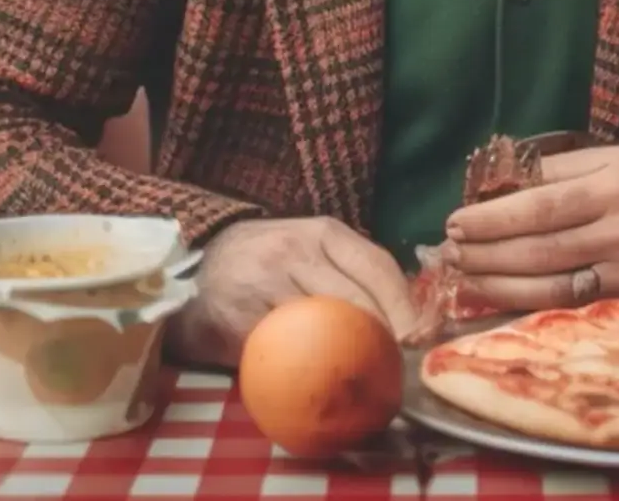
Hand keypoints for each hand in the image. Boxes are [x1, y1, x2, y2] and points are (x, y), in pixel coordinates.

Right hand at [168, 217, 418, 367]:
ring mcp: (263, 284)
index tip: (421, 339)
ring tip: (366, 383)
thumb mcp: (312, 251)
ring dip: (348, 361)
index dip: (406, 307)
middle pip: (356, 301)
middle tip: (398, 370)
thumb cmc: (270, 263)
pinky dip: (303, 373)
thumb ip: (351, 274)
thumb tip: (409, 320)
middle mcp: (294, 251)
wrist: (197, 270)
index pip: (378, 266)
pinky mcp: (237, 320)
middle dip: (384, 340)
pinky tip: (316, 386)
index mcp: (323, 232)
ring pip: (321, 329)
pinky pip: (281, 353)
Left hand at [443, 146, 618, 310]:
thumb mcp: (615, 159)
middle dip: (484, 252)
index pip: (541, 202)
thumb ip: (559, 170)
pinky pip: (567, 306)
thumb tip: (498, 184)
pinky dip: (526, 302)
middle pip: (538, 247)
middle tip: (448, 250)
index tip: (455, 220)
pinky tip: (498, 295)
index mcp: (616, 183)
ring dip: (496, 281)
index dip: (493, 217)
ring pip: (548, 284)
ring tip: (463, 273)